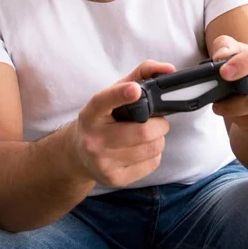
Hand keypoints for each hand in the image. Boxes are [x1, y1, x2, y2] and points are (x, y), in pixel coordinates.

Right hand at [70, 59, 175, 187]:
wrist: (79, 154)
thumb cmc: (103, 118)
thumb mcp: (113, 94)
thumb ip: (140, 75)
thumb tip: (169, 69)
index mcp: (91, 113)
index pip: (104, 101)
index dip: (121, 95)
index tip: (135, 90)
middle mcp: (93, 139)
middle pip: (142, 132)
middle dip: (159, 124)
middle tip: (157, 120)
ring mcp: (103, 162)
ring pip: (151, 148)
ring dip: (159, 139)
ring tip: (148, 134)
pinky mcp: (115, 179)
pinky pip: (152, 163)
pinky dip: (154, 154)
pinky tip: (141, 149)